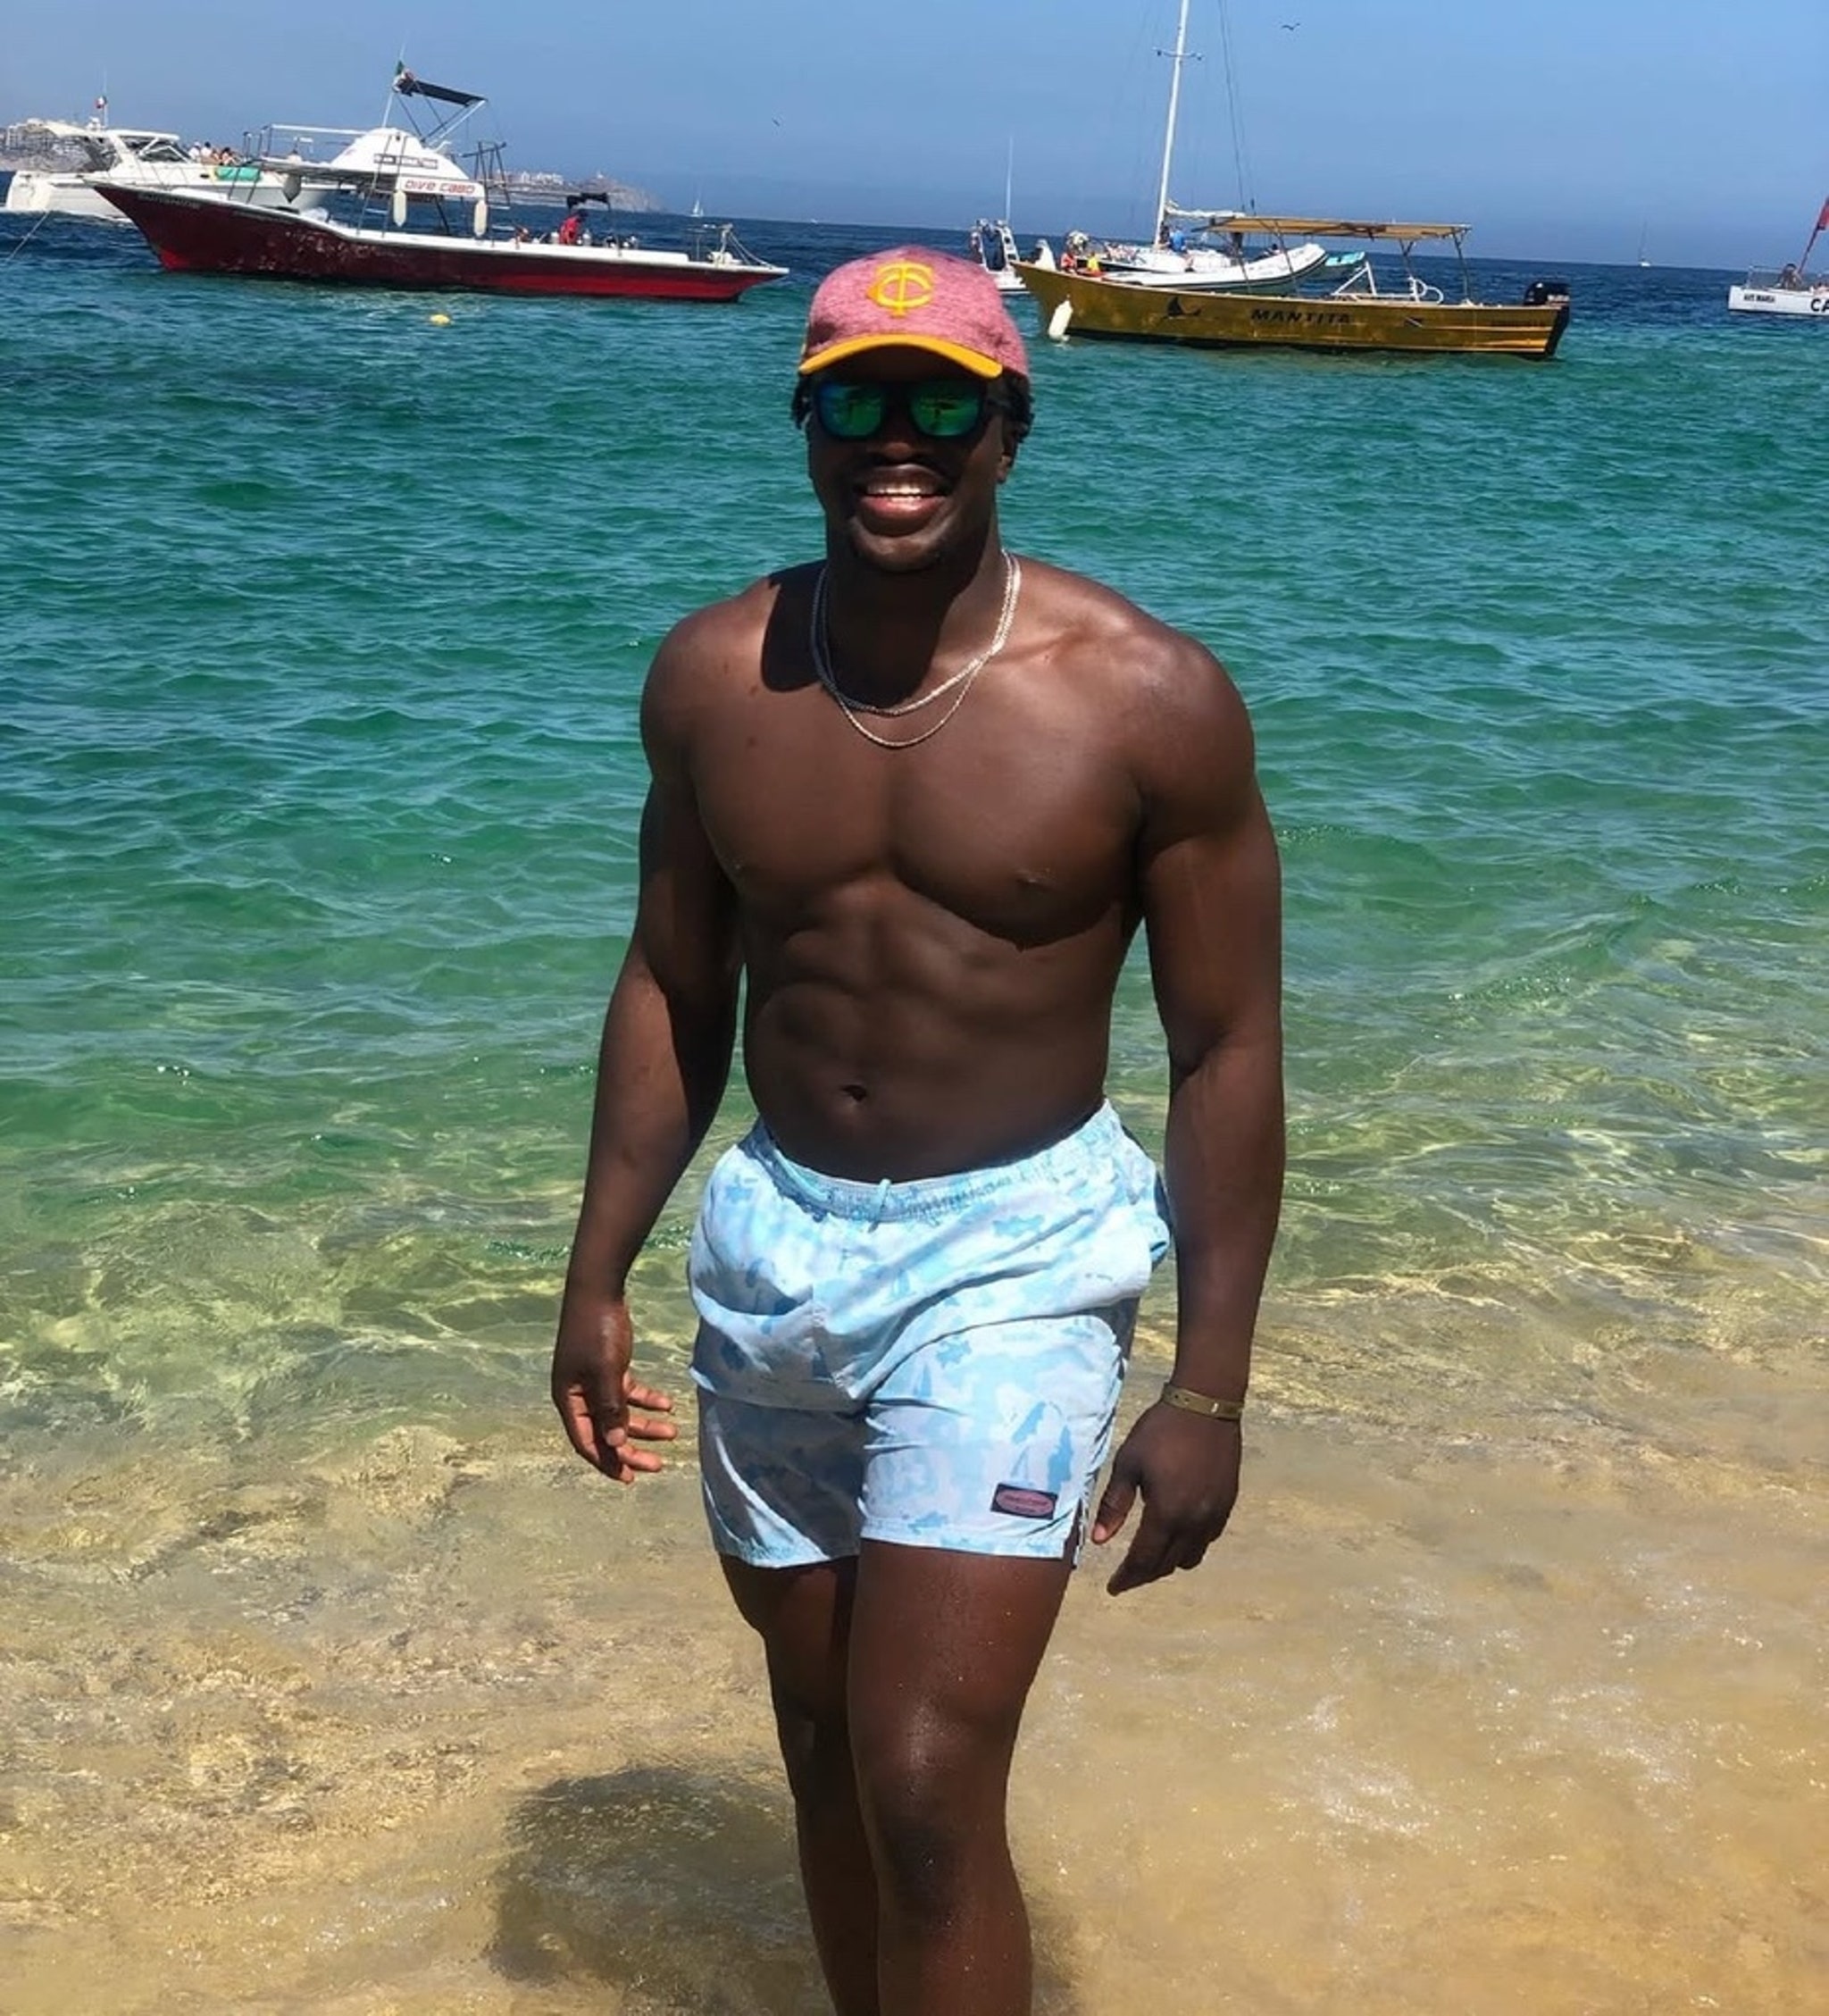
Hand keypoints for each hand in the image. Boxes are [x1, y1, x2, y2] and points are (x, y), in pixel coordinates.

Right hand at [551, 1290, 676, 1481]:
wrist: (598, 1289)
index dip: (606, 1462)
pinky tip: (668, 1405)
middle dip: (630, 1448)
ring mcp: (593, 1380)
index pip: (586, 1442)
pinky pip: (627, 1392)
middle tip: (657, 1464)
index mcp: (569, 1400)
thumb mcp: (606, 1372)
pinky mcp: (608, 1366)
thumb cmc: (597, 1332)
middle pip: (605, 1431)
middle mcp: (579, 1394)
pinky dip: (646, 1400)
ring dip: (644, 1425)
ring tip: (673, 1433)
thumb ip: (611, 1409)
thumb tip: (614, 1445)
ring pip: (619, 1412)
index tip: (629, 1478)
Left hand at [1091, 1402, 1240, 1594]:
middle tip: (1127, 1576)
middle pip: (1168, 1565)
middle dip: (1145, 1574)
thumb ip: (1114, 1504)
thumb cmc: (1161, 1432)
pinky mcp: (1227, 1505)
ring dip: (1169, 1563)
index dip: (1127, 1578)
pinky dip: (1190, 1546)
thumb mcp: (1128, 1463)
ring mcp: (1215, 1516)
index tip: (1113, 1587)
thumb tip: (1099, 1540)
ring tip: (1151, 1557)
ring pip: (1191, 1557)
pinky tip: (1178, 1534)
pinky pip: (1207, 1540)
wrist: (1207, 1406)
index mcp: (1166, 1513)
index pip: (1144, 1560)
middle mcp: (1194, 1523)